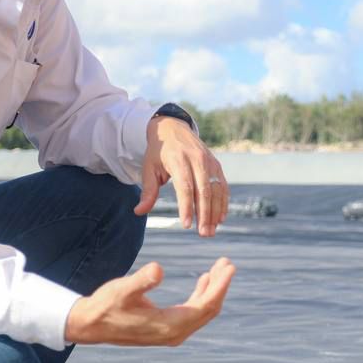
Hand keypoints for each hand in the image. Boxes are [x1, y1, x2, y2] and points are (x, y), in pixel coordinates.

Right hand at [65, 258, 235, 345]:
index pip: (205, 306)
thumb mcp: (122, 290)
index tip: (229, 267)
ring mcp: (172, 333)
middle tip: (227, 262)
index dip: (220, 286)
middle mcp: (174, 333)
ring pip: (202, 311)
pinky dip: (201, 295)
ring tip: (220, 267)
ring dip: (212, 289)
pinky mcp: (167, 328)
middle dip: (220, 286)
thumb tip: (158, 269)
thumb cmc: (106, 305)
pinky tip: (204, 280)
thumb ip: (141, 281)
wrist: (91, 325)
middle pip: (208, 309)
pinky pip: (193, 312)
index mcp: (169, 325)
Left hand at [135, 115, 227, 235]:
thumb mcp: (149, 168)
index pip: (184, 186)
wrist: (173, 128)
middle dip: (205, 214)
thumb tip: (139, 212)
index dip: (186, 206)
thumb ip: (148, 191)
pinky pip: (223, 186)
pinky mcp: (217, 165)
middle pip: (204, 190)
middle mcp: (197, 159)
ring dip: (215, 212)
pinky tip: (220, 219)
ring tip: (211, 231)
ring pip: (216, 190)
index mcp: (178, 159)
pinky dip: (223, 203)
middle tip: (203, 234)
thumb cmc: (159, 152)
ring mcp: (209, 162)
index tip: (186, 225)